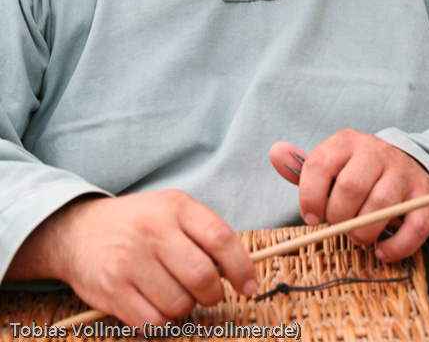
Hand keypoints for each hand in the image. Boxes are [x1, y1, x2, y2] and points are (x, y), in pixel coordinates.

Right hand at [7, 191, 256, 327]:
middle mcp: (153, 231)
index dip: (242, 268)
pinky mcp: (113, 290)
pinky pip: (154, 323)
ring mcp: (131, 261)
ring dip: (184, 307)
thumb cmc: (137, 223)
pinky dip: (162, 320)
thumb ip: (204, 232)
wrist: (78, 231)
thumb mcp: (170, 209)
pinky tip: (154, 303)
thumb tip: (240, 270)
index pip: (221, 238)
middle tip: (205, 292)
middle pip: (202, 277)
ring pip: (180, 304)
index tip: (249, 286)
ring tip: (172, 291)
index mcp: (174, 206)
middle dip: (212, 294)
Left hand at [269, 130, 428, 261]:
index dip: (310, 196)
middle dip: (338, 216)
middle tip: (337, 226)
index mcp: (347, 141)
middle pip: (351, 186)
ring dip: (363, 232)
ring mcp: (404, 172)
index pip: (320, 164)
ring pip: (381, 206)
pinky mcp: (427, 196)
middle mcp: (377, 151)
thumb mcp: (331, 161)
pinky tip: (383, 251)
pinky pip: (414, 225)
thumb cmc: (358, 169)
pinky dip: (397, 246)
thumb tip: (275, 152)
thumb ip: (302, 164)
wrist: (408, 161)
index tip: (311, 217)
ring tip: (358, 238)